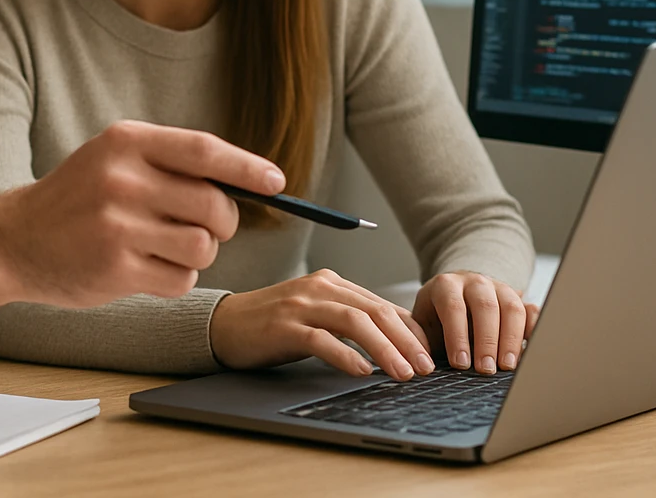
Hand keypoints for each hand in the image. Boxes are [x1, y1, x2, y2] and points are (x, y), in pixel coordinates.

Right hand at [0, 120, 284, 307]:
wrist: (13, 241)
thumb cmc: (77, 199)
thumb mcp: (115, 159)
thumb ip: (171, 163)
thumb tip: (248, 181)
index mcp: (126, 141)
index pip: (205, 151)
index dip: (247, 168)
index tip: (276, 182)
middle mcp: (122, 179)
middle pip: (214, 205)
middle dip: (223, 223)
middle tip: (206, 228)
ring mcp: (117, 225)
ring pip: (203, 246)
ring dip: (198, 254)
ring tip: (165, 248)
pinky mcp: (116, 268)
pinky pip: (180, 279)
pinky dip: (175, 279)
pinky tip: (145, 268)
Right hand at [209, 269, 436, 380]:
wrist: (225, 324)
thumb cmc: (274, 324)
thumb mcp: (317, 314)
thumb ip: (350, 319)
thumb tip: (395, 340)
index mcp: (332, 283)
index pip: (381, 304)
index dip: (410, 329)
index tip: (429, 352)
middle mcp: (319, 288)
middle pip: (374, 311)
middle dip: (405, 341)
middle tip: (425, 367)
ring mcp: (301, 305)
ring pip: (354, 322)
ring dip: (384, 349)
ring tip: (402, 373)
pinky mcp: (284, 326)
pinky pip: (321, 339)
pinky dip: (345, 355)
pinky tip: (361, 372)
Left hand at [412, 272, 538, 374]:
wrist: (455, 296)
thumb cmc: (437, 319)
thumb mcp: (423, 324)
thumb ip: (422, 340)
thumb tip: (424, 365)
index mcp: (446, 286)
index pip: (453, 307)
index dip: (457, 336)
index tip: (460, 363)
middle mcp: (475, 283)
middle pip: (486, 307)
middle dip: (487, 341)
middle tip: (486, 369)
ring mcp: (499, 289)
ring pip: (512, 308)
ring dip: (511, 339)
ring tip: (508, 367)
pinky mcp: (518, 300)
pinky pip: (531, 309)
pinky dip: (535, 328)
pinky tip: (533, 349)